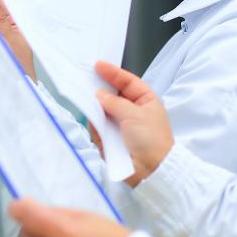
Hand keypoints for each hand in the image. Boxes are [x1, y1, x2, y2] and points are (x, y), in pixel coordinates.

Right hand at [95, 61, 172, 186]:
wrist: (152, 171)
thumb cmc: (151, 139)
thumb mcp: (135, 114)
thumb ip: (115, 103)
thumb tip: (99, 95)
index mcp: (146, 101)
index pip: (128, 82)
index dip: (113, 73)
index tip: (98, 65)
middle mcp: (134, 112)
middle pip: (113, 95)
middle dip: (101, 89)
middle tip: (86, 79)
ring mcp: (122, 126)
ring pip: (104, 111)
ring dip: (96, 106)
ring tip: (84, 97)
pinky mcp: (112, 141)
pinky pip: (99, 128)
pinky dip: (95, 124)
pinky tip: (90, 119)